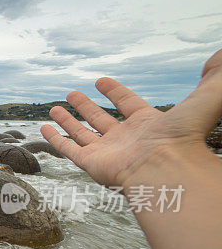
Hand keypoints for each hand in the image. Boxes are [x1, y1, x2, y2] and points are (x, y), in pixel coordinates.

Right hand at [42, 49, 221, 187]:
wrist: (166, 170)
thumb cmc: (185, 138)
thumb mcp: (205, 100)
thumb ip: (215, 79)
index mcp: (147, 125)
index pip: (127, 104)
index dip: (115, 91)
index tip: (101, 80)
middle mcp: (125, 139)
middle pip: (101, 119)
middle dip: (86, 106)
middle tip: (73, 94)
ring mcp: (106, 152)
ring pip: (82, 133)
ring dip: (68, 120)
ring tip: (55, 107)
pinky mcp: (90, 163)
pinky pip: (68, 149)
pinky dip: (55, 138)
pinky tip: (44, 127)